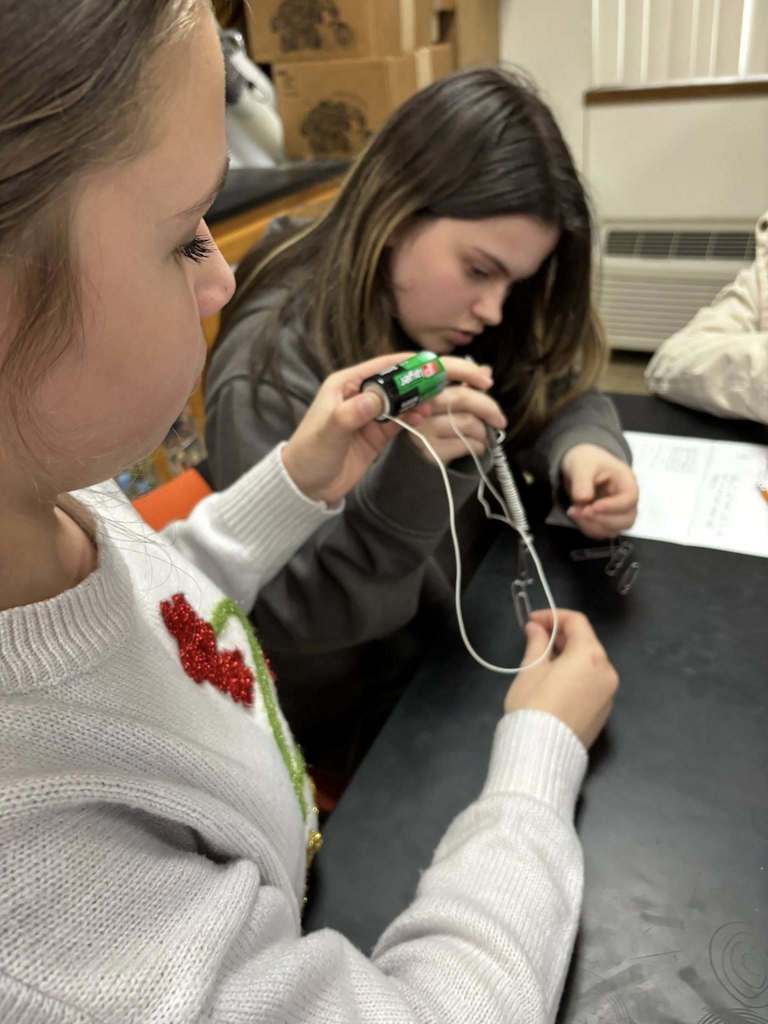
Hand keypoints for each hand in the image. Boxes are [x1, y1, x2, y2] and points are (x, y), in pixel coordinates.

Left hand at [281, 352, 429, 505]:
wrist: (306, 486)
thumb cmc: (310, 453)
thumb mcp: (329, 432)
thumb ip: (351, 413)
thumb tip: (376, 397)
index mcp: (344, 385)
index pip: (380, 367)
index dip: (405, 363)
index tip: (429, 362)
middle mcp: (358, 396)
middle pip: (394, 383)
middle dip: (417, 381)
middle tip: (440, 382)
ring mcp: (369, 416)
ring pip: (399, 402)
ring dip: (416, 401)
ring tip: (434, 402)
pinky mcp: (375, 435)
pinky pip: (398, 421)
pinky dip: (411, 418)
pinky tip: (422, 417)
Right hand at [407, 356, 506, 464]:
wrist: (413, 461)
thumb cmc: (434, 425)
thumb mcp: (445, 402)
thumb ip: (464, 385)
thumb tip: (486, 371)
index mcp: (422, 386)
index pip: (446, 369)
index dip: (470, 372)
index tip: (488, 382)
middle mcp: (419, 405)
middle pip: (462, 397)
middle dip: (488, 408)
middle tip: (500, 420)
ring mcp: (423, 428)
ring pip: (468, 422)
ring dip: (483, 431)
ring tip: (483, 436)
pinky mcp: (429, 450)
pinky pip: (466, 444)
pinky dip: (478, 446)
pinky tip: (476, 447)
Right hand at [504, 609, 617, 748]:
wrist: (542, 753)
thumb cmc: (533, 705)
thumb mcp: (530, 669)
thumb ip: (537, 644)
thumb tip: (536, 629)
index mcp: (590, 655)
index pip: (576, 622)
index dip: (553, 616)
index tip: (532, 621)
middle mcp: (607, 671)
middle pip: (586, 642)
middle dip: (561, 636)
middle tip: (535, 639)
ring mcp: (608, 693)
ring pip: (590, 663)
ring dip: (569, 655)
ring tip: (542, 660)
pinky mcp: (604, 712)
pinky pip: (592, 683)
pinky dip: (576, 674)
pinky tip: (555, 682)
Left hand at [560, 443, 638, 538]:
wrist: (581, 466)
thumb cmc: (587, 461)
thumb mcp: (582, 464)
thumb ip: (582, 480)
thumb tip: (583, 498)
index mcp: (627, 482)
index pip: (630, 500)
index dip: (613, 507)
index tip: (593, 507)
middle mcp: (626, 500)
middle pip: (626, 520)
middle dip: (602, 520)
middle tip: (581, 511)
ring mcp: (617, 513)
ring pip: (613, 530)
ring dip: (592, 526)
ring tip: (574, 511)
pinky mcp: (605, 521)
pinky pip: (601, 532)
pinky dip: (587, 528)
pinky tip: (576, 515)